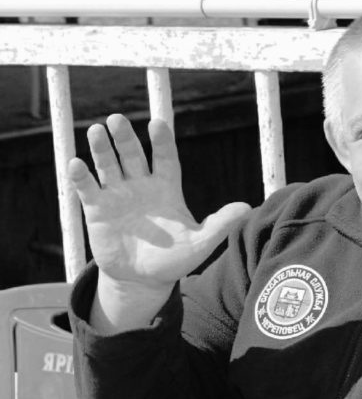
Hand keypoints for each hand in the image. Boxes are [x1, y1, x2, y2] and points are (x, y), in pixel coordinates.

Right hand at [69, 114, 250, 293]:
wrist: (143, 280)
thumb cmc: (174, 259)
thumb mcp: (200, 243)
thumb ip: (220, 224)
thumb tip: (247, 207)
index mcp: (167, 187)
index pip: (166, 157)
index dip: (162, 141)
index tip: (157, 124)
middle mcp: (141, 185)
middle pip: (133, 155)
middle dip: (125, 137)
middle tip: (117, 118)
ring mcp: (118, 195)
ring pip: (109, 165)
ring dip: (101, 149)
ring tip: (95, 130)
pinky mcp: (98, 210)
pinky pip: (88, 189)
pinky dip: (81, 177)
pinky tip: (76, 164)